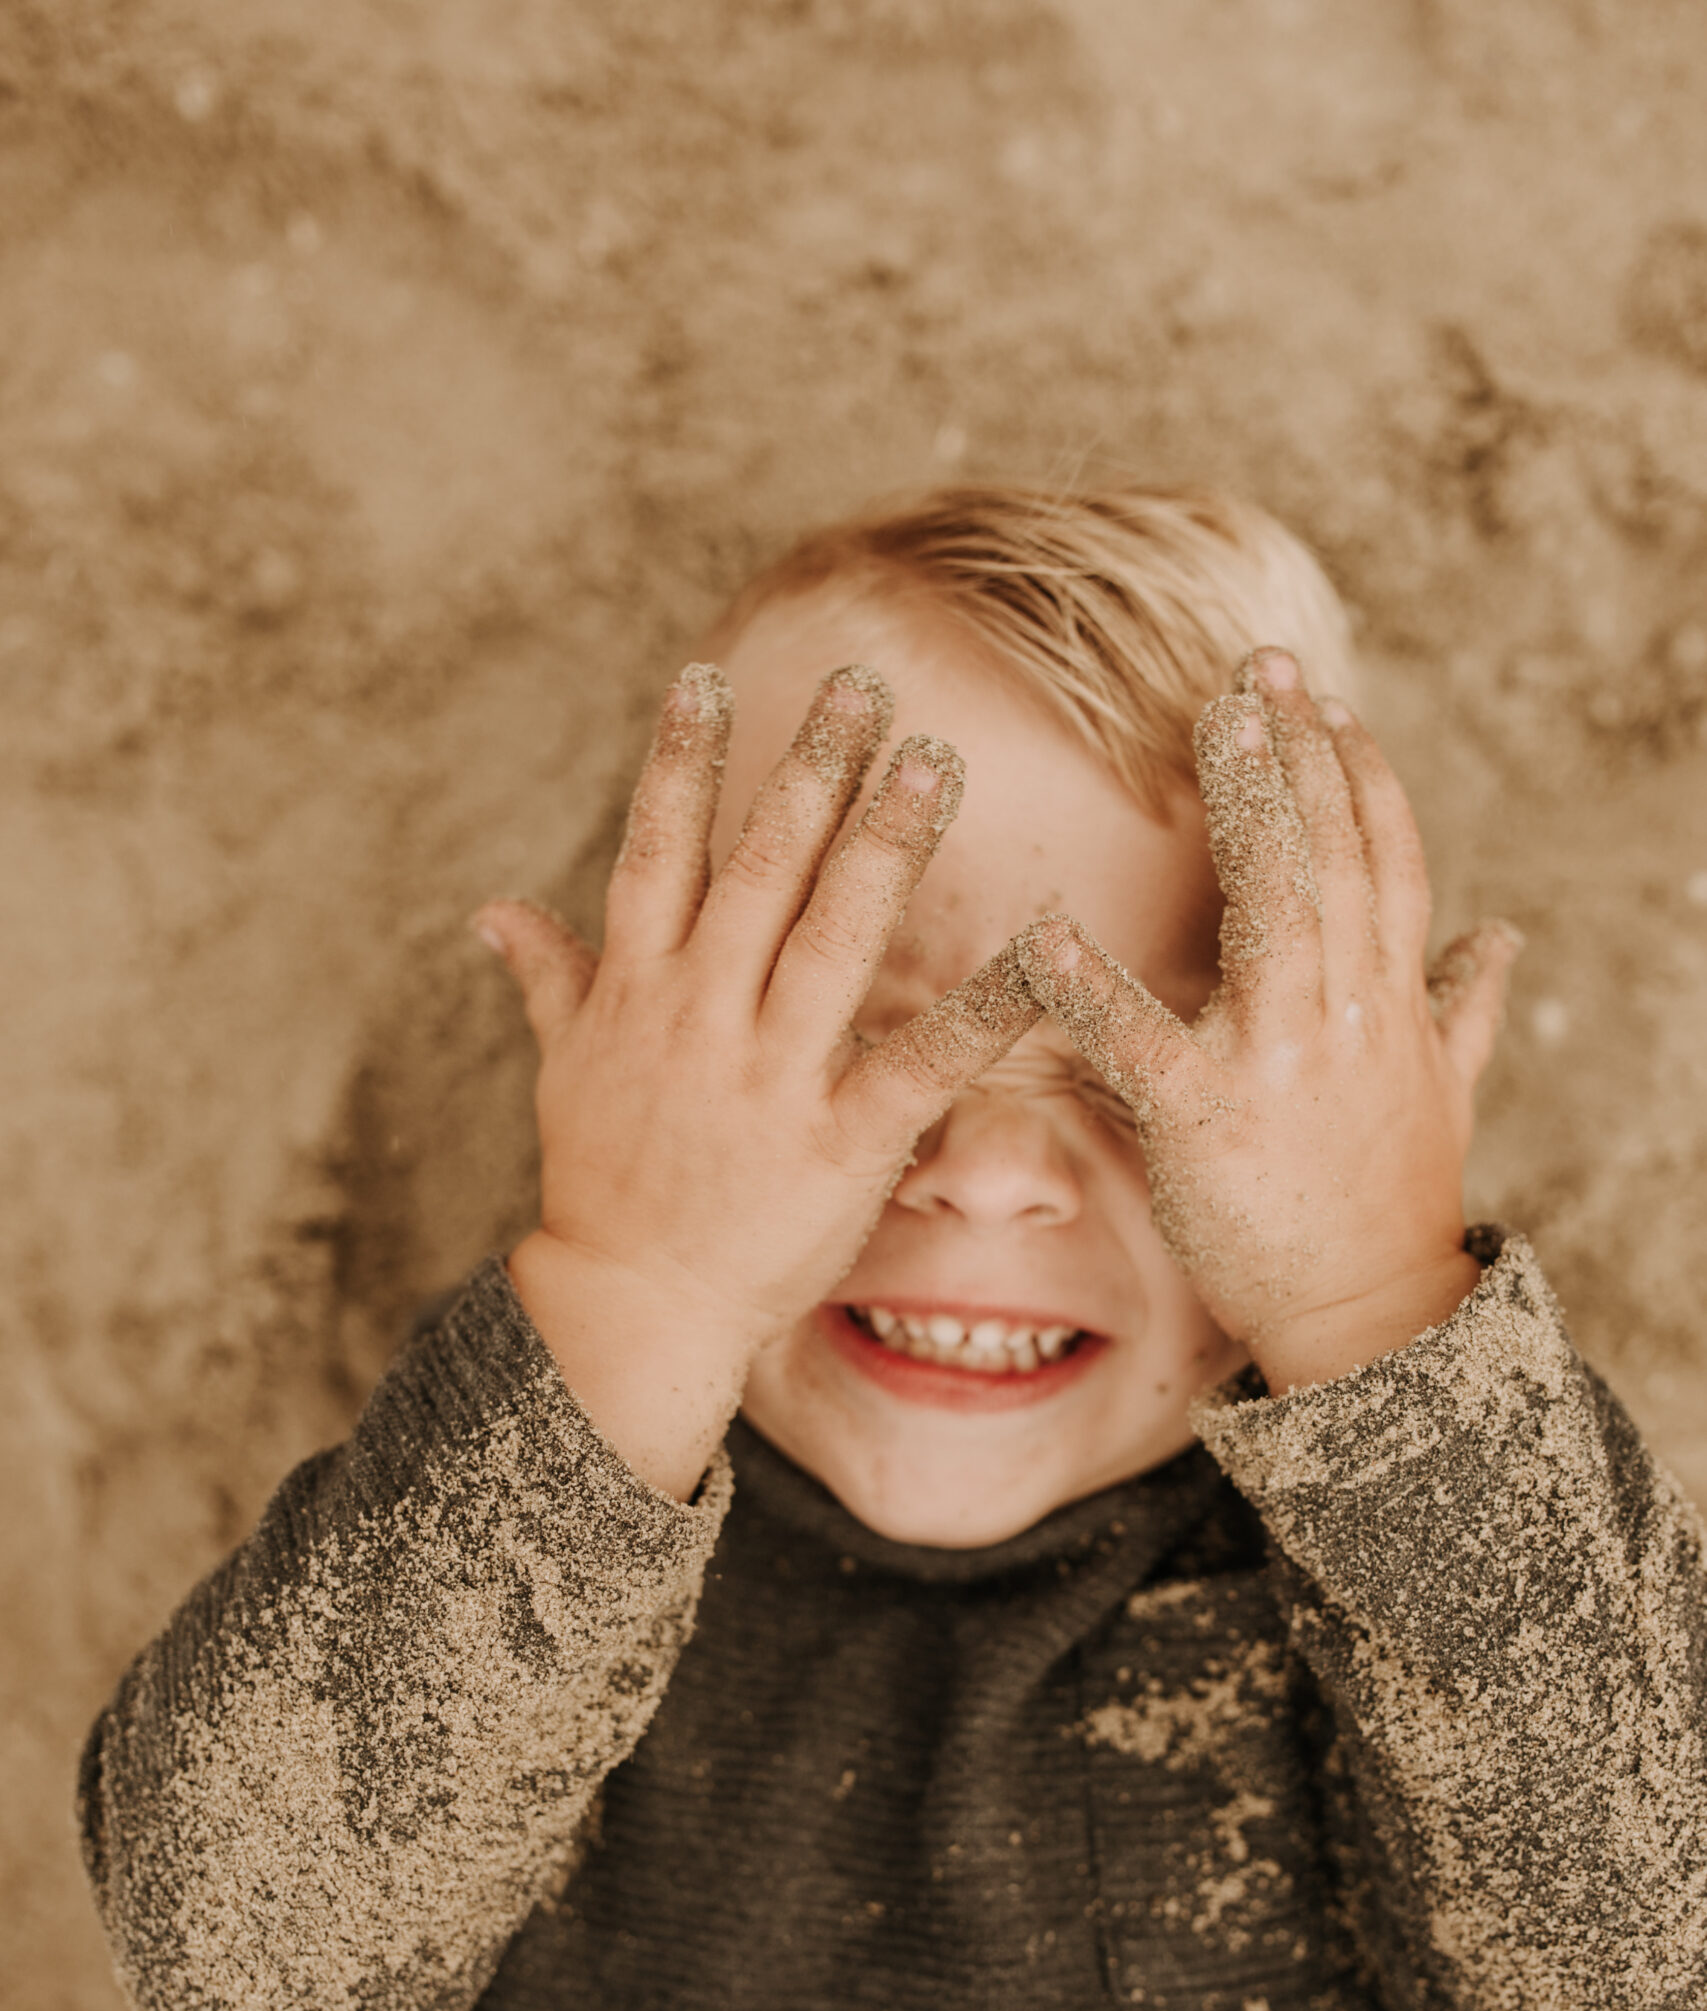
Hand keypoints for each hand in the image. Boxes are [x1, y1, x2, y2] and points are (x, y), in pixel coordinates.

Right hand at [475, 662, 1040, 1495]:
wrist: (631, 1309)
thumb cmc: (602, 1185)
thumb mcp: (565, 1071)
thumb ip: (551, 978)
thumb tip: (492, 912)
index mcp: (637, 992)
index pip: (656, 852)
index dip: (680, 764)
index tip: (706, 677)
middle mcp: (700, 1016)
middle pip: (758, 870)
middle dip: (810, 772)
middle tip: (862, 686)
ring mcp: (769, 1075)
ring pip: (832, 936)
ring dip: (883, 844)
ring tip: (930, 760)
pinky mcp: (839, 1140)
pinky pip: (923, 1062)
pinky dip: (986, 1007)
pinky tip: (1045, 948)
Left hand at [1017, 649, 1519, 1393]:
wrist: (1372, 1316)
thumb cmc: (1393, 1204)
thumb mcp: (1447, 1093)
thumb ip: (1463, 1009)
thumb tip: (1500, 941)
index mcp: (1390, 1000)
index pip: (1384, 859)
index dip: (1356, 774)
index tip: (1323, 701)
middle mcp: (1348, 1012)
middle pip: (1333, 854)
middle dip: (1298, 754)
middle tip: (1258, 667)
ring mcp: (1283, 1061)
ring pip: (1278, 905)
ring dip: (1253, 804)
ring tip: (1217, 722)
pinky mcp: (1208, 1121)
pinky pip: (1142, 1043)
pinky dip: (1091, 986)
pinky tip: (1042, 933)